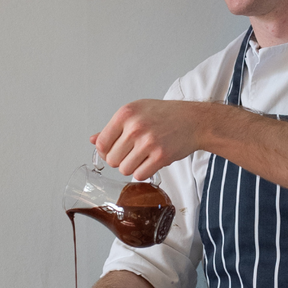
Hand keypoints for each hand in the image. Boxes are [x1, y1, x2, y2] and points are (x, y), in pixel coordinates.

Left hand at [92, 99, 207, 178]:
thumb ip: (114, 127)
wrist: (193, 121)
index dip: (105, 152)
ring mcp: (148, 142)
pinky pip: (140, 175)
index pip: (101, 143)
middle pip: (111, 159)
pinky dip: (143, 172)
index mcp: (126, 114)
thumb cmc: (165, 115)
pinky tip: (150, 163)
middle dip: (120, 161)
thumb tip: (93, 140)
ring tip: (141, 158)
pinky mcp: (160, 156)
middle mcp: (135, 127)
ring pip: (124, 169)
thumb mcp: (137, 112)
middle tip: (132, 154)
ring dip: (131, 168)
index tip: (113, 152)